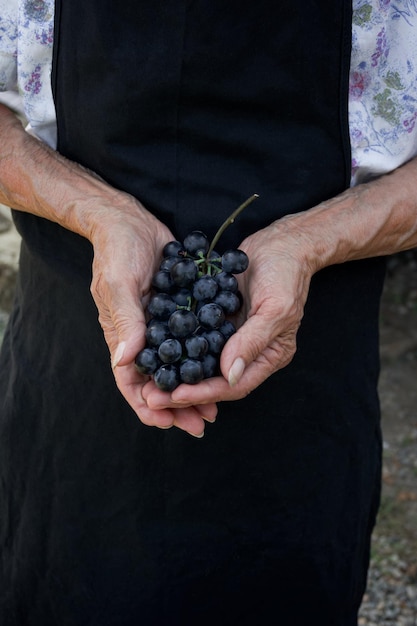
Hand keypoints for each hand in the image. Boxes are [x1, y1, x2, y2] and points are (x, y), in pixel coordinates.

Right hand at [89, 196, 217, 435]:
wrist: (130, 219)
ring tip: (216, 409)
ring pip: (178, 368)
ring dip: (193, 389)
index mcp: (122, 336)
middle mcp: (141, 337)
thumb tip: (125, 361)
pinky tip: (223, 368)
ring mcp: (160, 325)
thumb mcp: (120, 283)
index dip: (147, 405)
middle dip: (177, 407)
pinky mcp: (178, 311)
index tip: (167, 423)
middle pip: (158, 382)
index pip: (131, 382)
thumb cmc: (117, 249)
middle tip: (202, 424)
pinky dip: (203, 360)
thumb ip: (125, 320)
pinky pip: (191, 342)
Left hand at [142, 217, 313, 408]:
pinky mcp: (219, 317)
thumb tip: (230, 375)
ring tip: (147, 379)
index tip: (176, 395)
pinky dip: (177, 343)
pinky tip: (154, 346)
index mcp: (269, 356)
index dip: (205, 393)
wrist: (283, 241)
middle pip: (214, 379)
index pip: (234, 385)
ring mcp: (232, 334)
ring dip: (176, 371)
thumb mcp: (275, 308)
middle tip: (151, 397)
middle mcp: (249, 351)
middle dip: (183, 389)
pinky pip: (196, 335)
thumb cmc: (286, 273)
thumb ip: (253, 341)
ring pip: (202, 361)